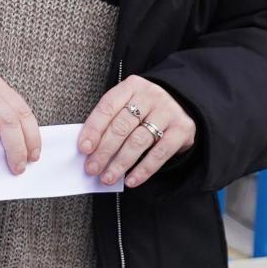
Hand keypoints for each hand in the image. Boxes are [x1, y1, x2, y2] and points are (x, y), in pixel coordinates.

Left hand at [77, 75, 197, 187]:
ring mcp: (168, 112)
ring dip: (120, 163)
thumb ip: (109, 122)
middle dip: (104, 150)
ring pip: (139, 141)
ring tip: (108, 177)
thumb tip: (88, 149)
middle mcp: (150, 96)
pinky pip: (160, 153)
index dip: (94, 129)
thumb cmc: (144, 109)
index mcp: (131, 86)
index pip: (107, 107)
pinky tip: (131, 180)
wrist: (182, 105)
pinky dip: (143, 169)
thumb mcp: (126, 106)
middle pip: (122, 126)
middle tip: (92, 168)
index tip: (83, 149)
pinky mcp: (183, 129)